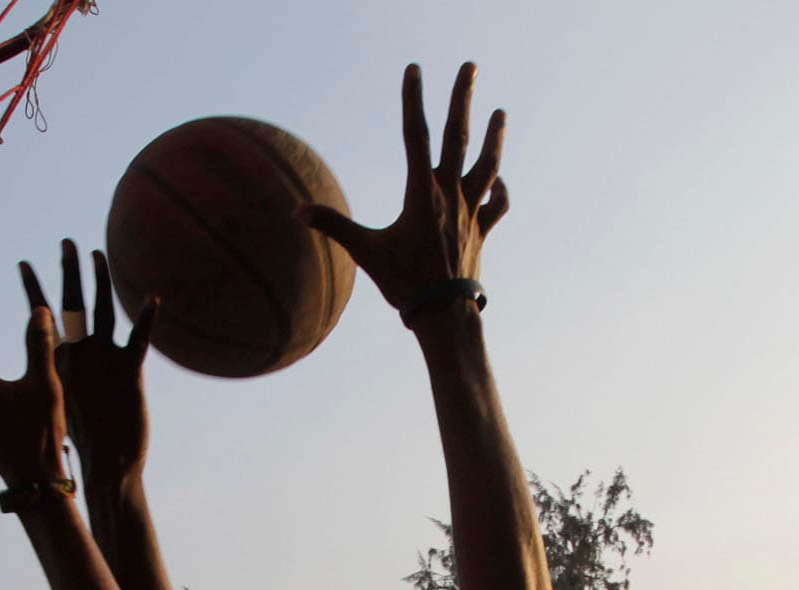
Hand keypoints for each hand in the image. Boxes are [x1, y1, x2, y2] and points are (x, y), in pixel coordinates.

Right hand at [21, 240, 159, 482]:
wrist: (108, 465)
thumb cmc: (90, 436)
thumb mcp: (70, 399)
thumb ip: (67, 373)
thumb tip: (61, 359)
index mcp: (62, 361)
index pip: (45, 317)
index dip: (34, 289)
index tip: (23, 263)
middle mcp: (80, 357)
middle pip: (72, 305)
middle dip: (68, 271)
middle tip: (67, 242)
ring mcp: (103, 363)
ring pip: (101, 313)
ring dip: (101, 281)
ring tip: (98, 254)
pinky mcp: (130, 374)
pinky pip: (139, 340)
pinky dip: (146, 319)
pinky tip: (154, 298)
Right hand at [301, 63, 508, 318]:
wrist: (444, 314)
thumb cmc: (403, 282)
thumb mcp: (364, 251)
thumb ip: (333, 225)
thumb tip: (297, 211)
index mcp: (421, 192)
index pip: (416, 134)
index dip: (413, 99)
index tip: (414, 69)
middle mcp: (449, 194)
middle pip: (459, 135)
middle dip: (463, 98)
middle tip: (471, 66)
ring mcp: (469, 211)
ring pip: (488, 164)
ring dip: (495, 136)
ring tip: (501, 112)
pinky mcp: (481, 231)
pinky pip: (496, 205)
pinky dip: (499, 190)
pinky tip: (498, 180)